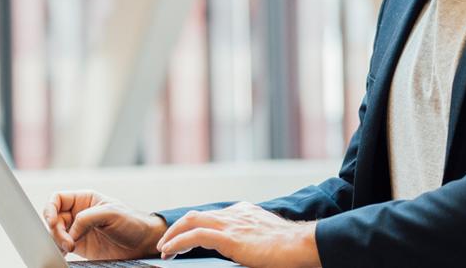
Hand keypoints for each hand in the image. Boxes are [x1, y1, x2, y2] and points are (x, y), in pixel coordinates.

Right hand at [41, 190, 166, 259]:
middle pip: (54, 218)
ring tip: (70, 249)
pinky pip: (62, 247)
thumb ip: (87, 218)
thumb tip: (69, 232)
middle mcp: (79, 213)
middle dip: (56, 230)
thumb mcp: (111, 213)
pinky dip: (59, 251)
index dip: (50, 209)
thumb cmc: (133, 223)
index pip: (57, 199)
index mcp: (85, 199)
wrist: (144, 245)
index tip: (52, 221)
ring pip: (55, 233)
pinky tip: (65, 254)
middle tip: (68, 242)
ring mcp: (79, 230)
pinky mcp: (80, 246)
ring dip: (57, 241)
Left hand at [156, 202, 319, 267]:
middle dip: (178, 228)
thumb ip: (253, 240)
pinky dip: (179, 242)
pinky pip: (195, 236)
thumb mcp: (268, 239)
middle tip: (166, 244)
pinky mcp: (230, 237)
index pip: (212, 216)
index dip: (195, 226)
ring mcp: (232, 223)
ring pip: (191, 221)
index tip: (186, 238)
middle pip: (197, 215)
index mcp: (245, 213)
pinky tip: (170, 250)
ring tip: (163, 249)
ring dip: (173, 235)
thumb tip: (249, 252)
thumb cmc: (291, 249)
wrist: (302, 246)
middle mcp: (235, 214)